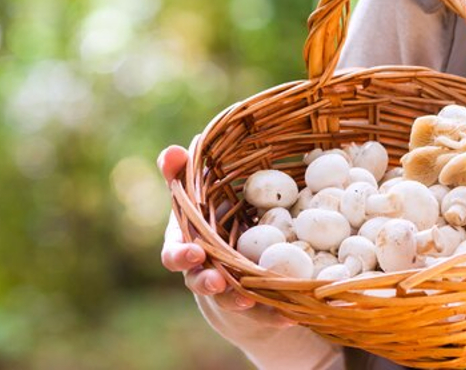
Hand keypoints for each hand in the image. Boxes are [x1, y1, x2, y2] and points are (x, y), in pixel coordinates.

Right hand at [158, 145, 292, 328]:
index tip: (192, 251)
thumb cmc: (212, 220)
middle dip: (207, 282)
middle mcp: (205, 271)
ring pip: (230, 300)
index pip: (174, 253)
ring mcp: (230, 290)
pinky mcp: (256, 305)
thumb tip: (173, 150)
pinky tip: (292, 313)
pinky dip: (277, 314)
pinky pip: (266, 312)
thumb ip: (182, 174)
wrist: (234, 261)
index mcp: (188, 245)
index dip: (180, 254)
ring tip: (249, 301)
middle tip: (217, 281)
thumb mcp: (197, 195)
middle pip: (200, 280)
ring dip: (238, 301)